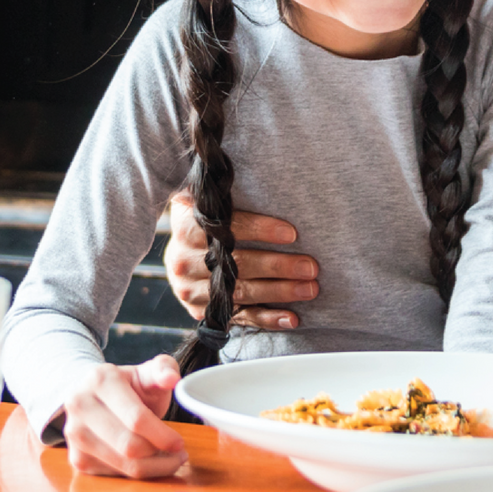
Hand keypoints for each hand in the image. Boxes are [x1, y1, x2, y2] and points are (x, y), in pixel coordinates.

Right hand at [62, 356, 186, 477]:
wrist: (95, 396)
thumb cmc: (129, 385)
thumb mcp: (148, 372)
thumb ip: (164, 369)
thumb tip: (172, 379)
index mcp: (101, 380)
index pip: (136, 417)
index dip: (162, 435)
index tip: (179, 443)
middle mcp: (81, 406)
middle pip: (128, 445)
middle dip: (159, 454)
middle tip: (178, 454)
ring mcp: (74, 434)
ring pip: (122, 464)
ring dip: (151, 467)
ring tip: (168, 459)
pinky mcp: (76, 458)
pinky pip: (113, 474)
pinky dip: (135, 472)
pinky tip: (147, 461)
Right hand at [165, 196, 317, 329]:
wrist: (180, 254)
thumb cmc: (209, 221)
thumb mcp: (210, 203)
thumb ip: (231, 196)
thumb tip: (276, 172)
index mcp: (188, 226)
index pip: (228, 228)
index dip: (261, 230)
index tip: (293, 233)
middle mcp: (185, 260)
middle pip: (238, 264)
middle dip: (279, 266)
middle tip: (312, 266)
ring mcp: (192, 290)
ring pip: (241, 292)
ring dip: (281, 292)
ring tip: (311, 288)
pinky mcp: (203, 312)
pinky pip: (239, 318)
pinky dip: (268, 319)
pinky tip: (292, 317)